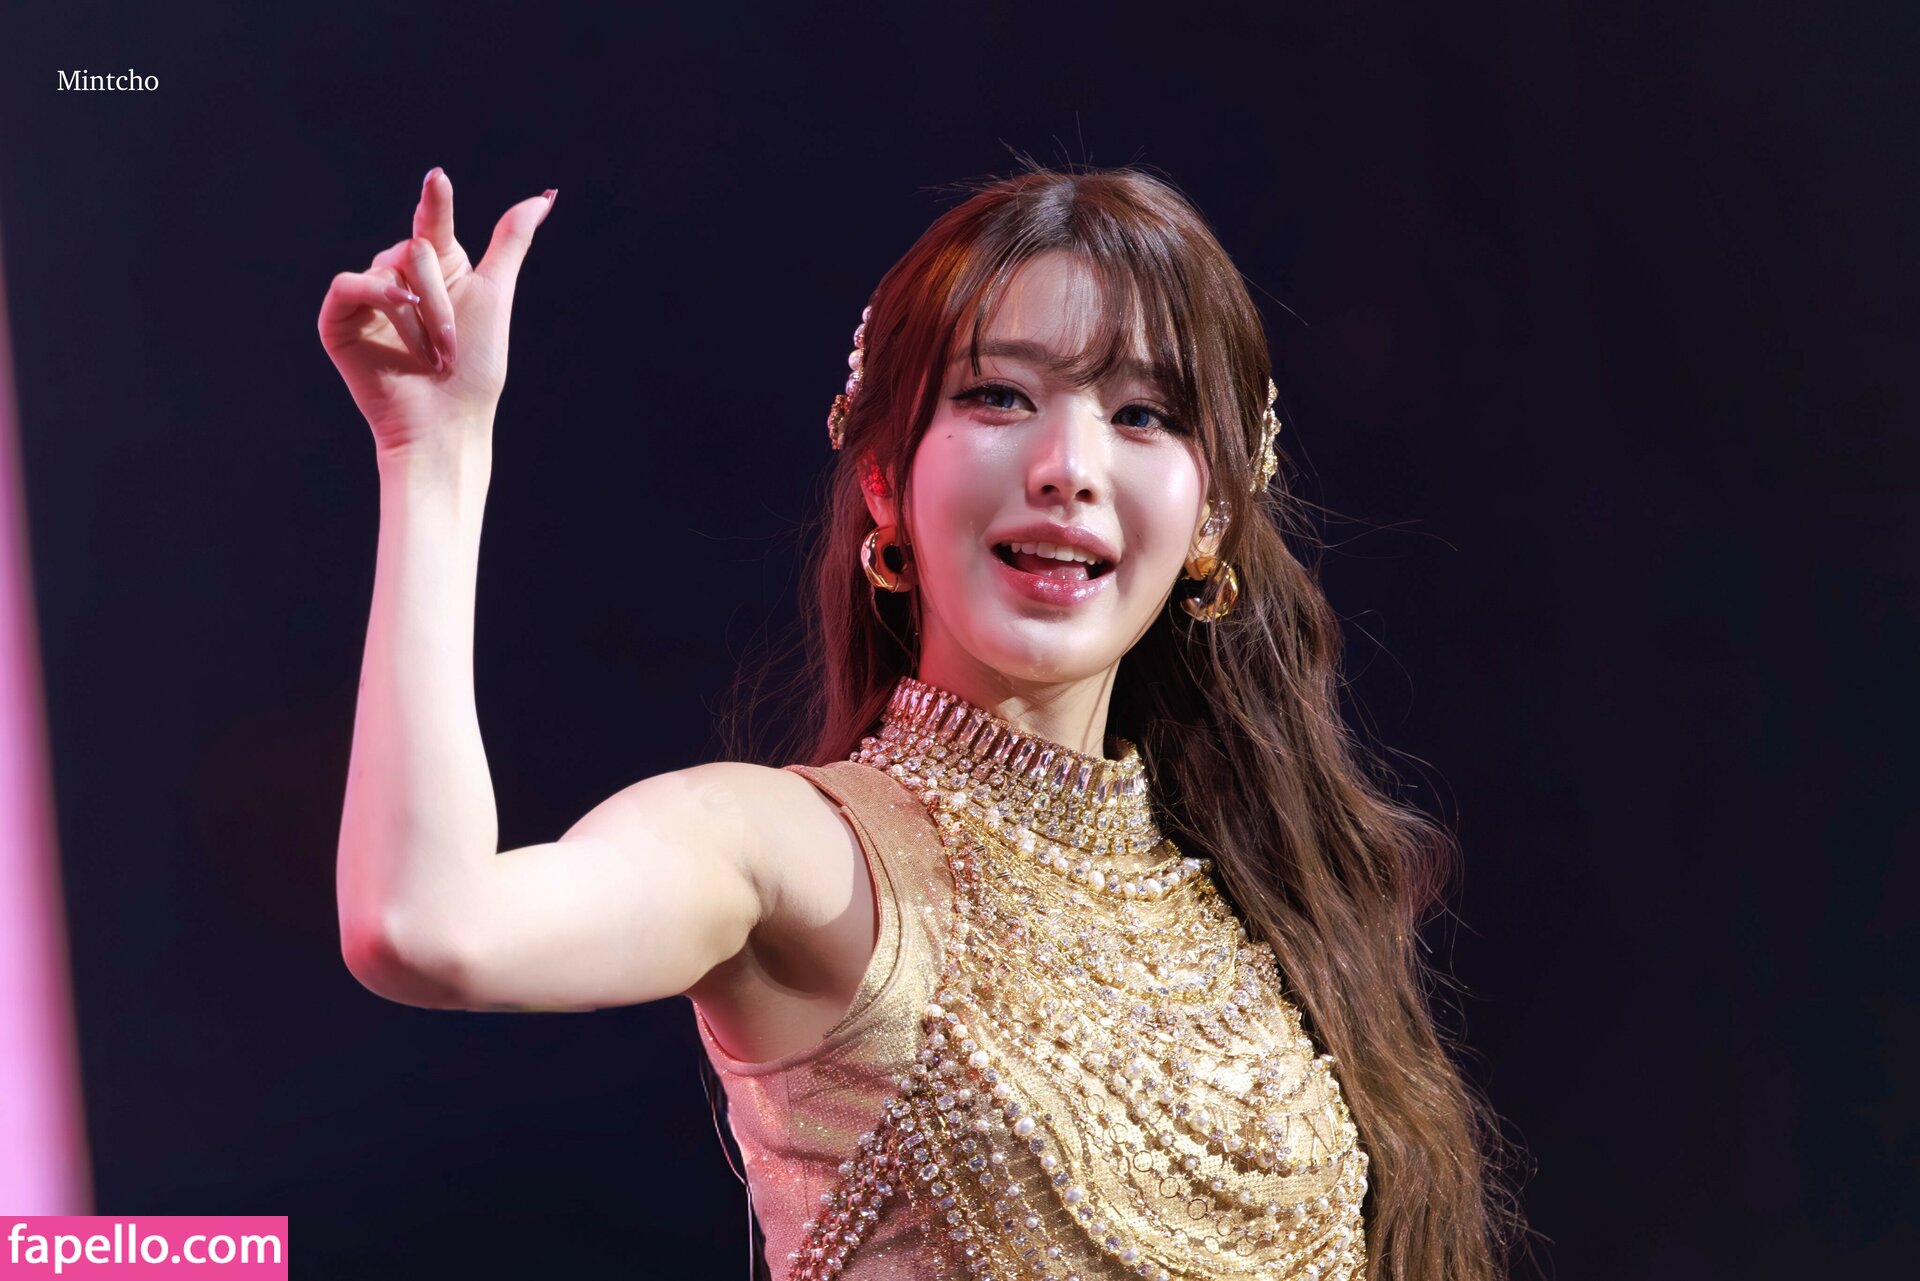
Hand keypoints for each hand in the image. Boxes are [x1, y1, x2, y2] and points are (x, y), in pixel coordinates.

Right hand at [317, 168, 554, 455]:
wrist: (448, 421)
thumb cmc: (475, 368)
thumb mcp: (495, 294)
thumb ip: (510, 242)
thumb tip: (545, 196)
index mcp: (435, 271)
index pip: (432, 223)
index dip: (436, 201)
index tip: (438, 178)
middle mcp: (398, 278)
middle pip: (416, 249)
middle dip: (441, 298)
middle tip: (450, 347)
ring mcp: (366, 299)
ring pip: (389, 268)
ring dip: (419, 314)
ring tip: (432, 355)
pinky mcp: (338, 320)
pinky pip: (349, 283)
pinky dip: (377, 294)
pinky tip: (398, 307)